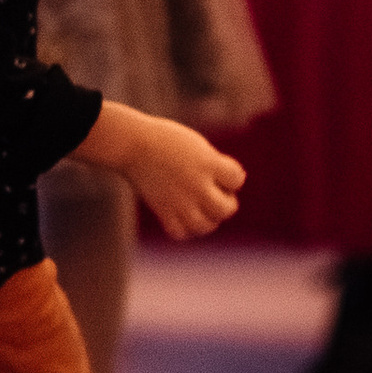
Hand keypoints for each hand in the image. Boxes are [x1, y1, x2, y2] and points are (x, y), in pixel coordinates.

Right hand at [77, 99, 244, 237]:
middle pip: (225, 209)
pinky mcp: (163, 210)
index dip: (233, 176)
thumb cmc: (167, 140)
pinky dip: (186, 229)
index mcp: (208, 163)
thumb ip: (215, 166)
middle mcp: (197, 184)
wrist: (133, 144)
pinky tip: (184, 216)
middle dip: (226, 203)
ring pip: (205, 226)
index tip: (220, 168)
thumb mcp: (198, 147)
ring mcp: (179, 200)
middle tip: (215, 192)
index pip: (237, 179)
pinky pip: (180, 232)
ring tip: (203, 209)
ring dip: (209, 220)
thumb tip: (227, 189)